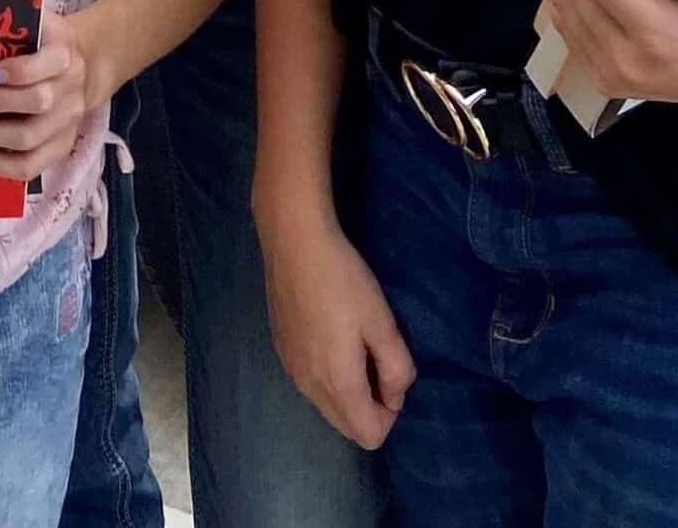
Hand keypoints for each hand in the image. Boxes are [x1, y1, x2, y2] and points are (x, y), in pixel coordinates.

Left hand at [0, 17, 104, 185]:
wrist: (76, 69)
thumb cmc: (39, 45)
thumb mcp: (32, 27)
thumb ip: (6, 30)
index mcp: (64, 51)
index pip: (48, 64)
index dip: (19, 71)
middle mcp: (71, 88)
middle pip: (37, 103)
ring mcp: (68, 123)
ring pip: (29, 139)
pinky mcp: (60, 148)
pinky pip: (29, 166)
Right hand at [260, 212, 414, 449]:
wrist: (293, 241)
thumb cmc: (343, 279)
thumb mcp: (382, 322)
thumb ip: (397, 369)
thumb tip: (394, 396)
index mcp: (338, 384)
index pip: (370, 436)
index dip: (391, 412)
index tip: (391, 370)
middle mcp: (309, 387)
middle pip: (347, 427)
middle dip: (369, 406)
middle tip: (376, 356)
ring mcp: (290, 369)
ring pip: (327, 406)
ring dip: (347, 391)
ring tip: (353, 341)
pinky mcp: (280, 350)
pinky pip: (310, 383)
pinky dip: (326, 374)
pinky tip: (328, 329)